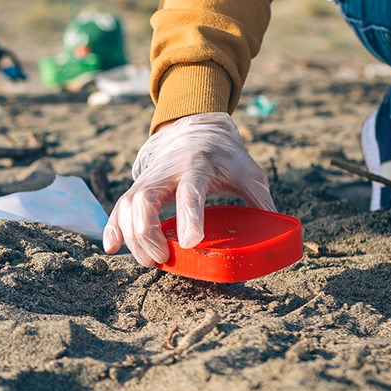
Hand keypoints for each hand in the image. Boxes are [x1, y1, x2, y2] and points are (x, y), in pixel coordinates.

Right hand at [103, 112, 274, 266]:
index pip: (191, 192)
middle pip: (145, 200)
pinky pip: (119, 207)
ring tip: (152, 260)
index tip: (192, 243)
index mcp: (199, 167)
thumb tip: (277, 232)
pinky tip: (113, 247)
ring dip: (133, 237)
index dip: (190, 217)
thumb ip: (260, 200)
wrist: (195, 130)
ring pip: (127, 206)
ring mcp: (149, 179)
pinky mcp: (138, 187)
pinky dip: (113, 228)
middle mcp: (168, 172)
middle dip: (149, 233)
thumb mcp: (248, 171)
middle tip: (164, 258)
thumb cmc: (224, 156)